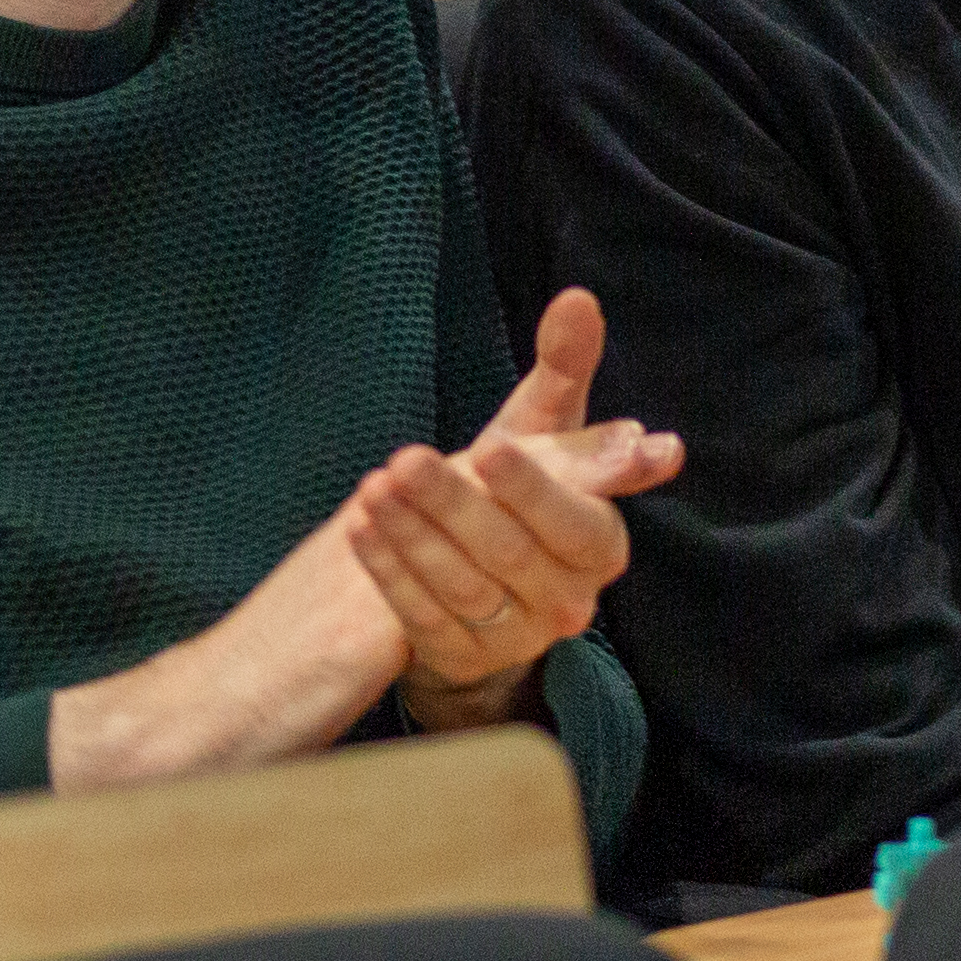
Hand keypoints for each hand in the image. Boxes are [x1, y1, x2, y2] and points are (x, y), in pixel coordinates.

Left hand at [348, 288, 679, 728]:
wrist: (481, 571)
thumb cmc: (519, 486)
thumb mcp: (541, 427)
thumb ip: (562, 365)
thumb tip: (578, 301)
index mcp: (600, 542)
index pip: (575, 522)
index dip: (534, 488)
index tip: (490, 449)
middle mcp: (570, 600)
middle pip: (510, 553)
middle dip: (453, 505)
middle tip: (404, 461)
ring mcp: (516, 638)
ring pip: (462, 587)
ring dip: (413, 536)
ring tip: (372, 488)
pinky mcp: (463, 660)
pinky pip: (423, 619)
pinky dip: (389, 573)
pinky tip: (360, 527)